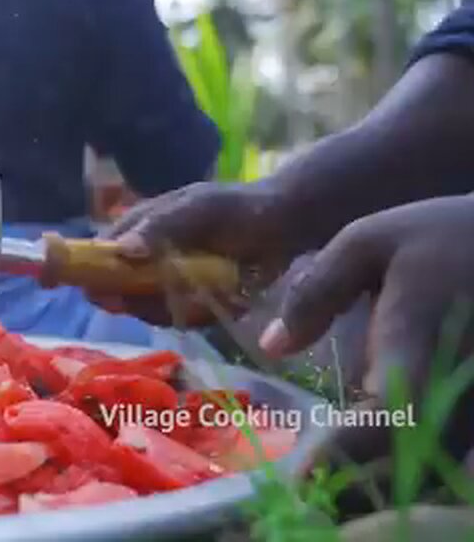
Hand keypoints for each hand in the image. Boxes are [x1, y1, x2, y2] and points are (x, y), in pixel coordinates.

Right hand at [95, 181, 292, 326]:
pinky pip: (179, 317)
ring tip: (210, 298)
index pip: (100, 252)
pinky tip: (225, 302)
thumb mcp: (199, 209)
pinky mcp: (192, 299)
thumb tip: (123, 249)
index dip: (94, 273)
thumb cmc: (237, 209)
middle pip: (120, 288)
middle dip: (142, 301)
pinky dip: (198, 316)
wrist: (284, 225)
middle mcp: (147, 254)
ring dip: (175, 310)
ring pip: (149, 307)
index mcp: (139, 226)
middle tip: (173, 301)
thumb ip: (161, 226)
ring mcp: (169, 279)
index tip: (102, 295)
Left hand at [260, 195, 473, 488]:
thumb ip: (318, 291)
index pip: (395, 405)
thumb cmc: (444, 237)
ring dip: (382, 476)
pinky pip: (451, 449)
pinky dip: (409, 461)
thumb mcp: (370, 241)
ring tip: (331, 483)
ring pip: (437, 460)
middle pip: (415, 451)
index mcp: (421, 330)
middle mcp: (460, 375)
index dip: (353, 447)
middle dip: (358, 479)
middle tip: (306, 490)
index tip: (305, 475)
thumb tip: (273, 344)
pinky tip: (369, 462)